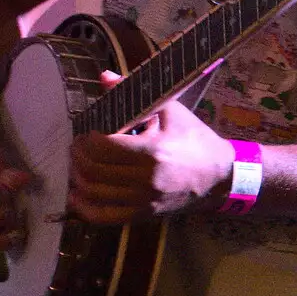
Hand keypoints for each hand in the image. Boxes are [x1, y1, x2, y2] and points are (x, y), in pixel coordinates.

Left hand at [67, 77, 233, 223]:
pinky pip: (105, 217)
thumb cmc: (194, 140)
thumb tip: (104, 77)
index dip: (87, 138)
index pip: (103, 146)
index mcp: (153, 151)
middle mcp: (146, 180)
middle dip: (78, 155)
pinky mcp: (143, 216)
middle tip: (77, 146)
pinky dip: (84, 208)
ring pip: (94, 193)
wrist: (220, 177)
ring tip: (77, 164)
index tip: (85, 131)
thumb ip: (134, 95)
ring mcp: (144, 201)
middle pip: (94, 169)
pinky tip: (76, 195)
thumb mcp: (170, 111)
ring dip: (77, 177)